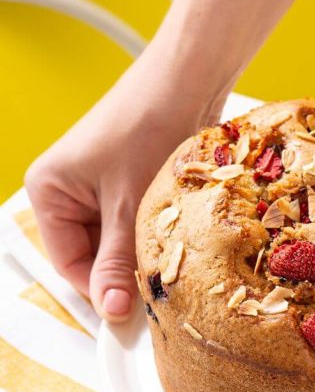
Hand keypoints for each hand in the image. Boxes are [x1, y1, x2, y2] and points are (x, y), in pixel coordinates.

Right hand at [25, 45, 225, 321]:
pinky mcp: (131, 179)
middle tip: (161, 284)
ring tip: (173, 252)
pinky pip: (138, 221)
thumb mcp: (128, 207)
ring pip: (121, 240)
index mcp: (47, 190)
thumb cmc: (148, 126)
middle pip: (95, 254)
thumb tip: (113, 311)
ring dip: (146, 250)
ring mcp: (100, 184)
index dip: (102, 289)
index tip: (136, 313)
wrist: (189, 78)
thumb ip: (116, 262)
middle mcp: (67, 188)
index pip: (69, 263)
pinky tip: (179, 234)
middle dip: (127, 268)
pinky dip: (156, 232)